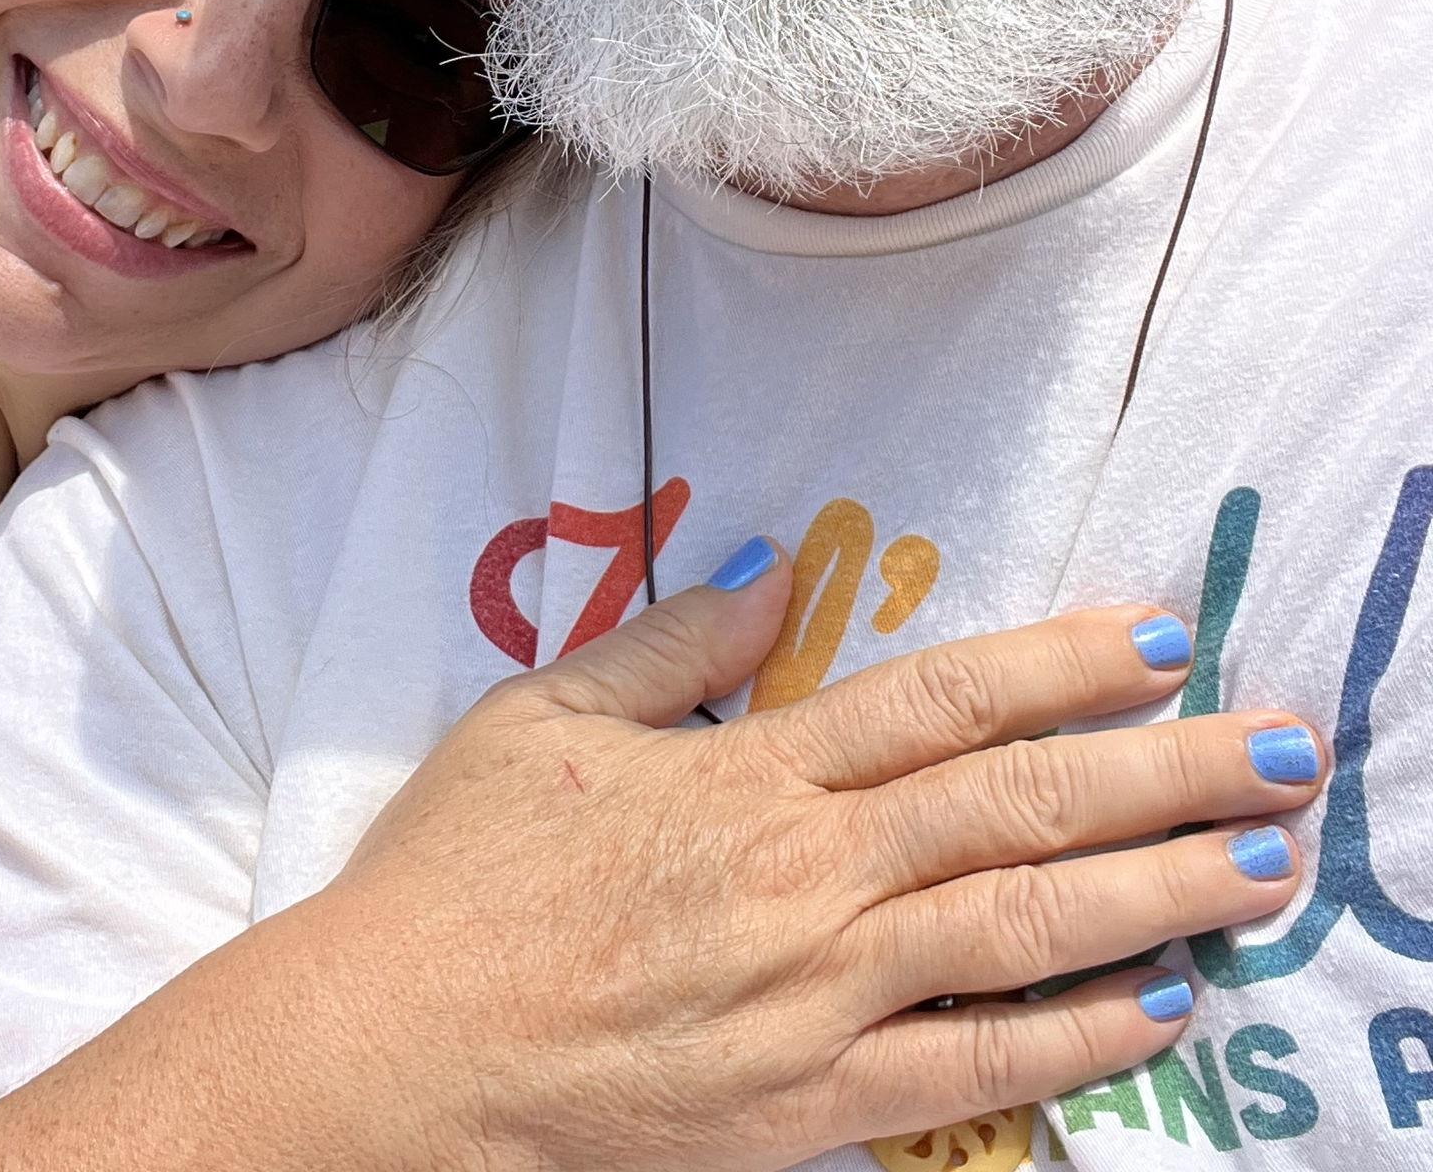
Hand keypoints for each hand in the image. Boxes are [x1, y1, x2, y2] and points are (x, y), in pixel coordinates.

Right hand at [328, 559, 1323, 1171]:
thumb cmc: (460, 870)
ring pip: (1021, 931)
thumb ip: (663, 644)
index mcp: (744, 775)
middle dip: (1160, 772)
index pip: (934, 701)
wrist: (399, 1048)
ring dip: (1156, 894)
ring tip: (1260, 862)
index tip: (1154, 638)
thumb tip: (762, 572)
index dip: (1056, 665)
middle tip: (1279, 747)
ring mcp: (818, 1000)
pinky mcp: (811, 1106)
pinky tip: (1158, 1008)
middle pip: (1013, 808)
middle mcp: (806, 878)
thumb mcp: (538, 716)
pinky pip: (971, 1072)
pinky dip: (1074, 1040)